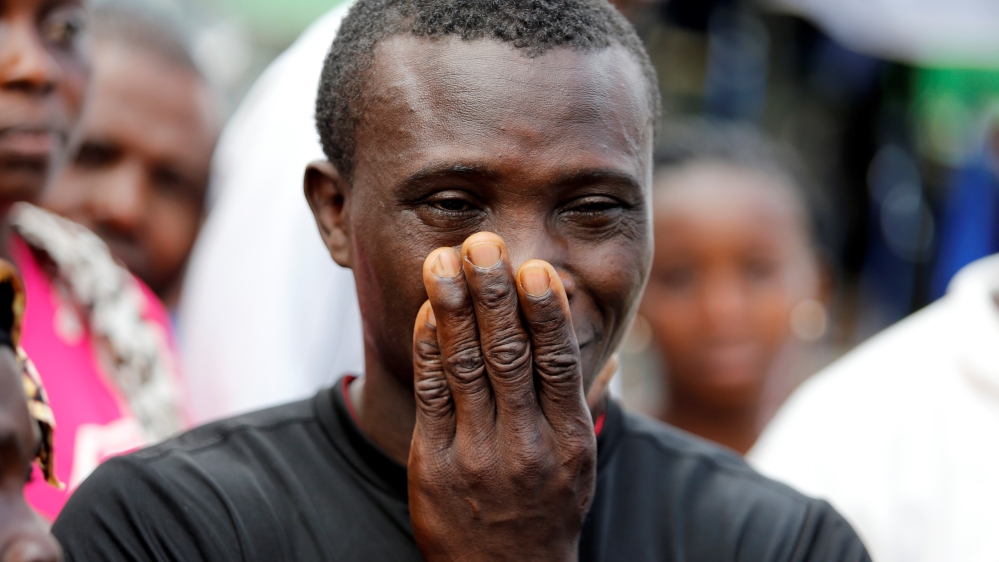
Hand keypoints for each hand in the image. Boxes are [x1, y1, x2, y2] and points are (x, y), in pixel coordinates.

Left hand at [408, 232, 596, 561]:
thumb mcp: (579, 465)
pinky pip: (431, 397)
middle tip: (482, 243)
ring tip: (443, 260)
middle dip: (494, 294)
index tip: (536, 266)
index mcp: (567, 439)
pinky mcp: (434, 465)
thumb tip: (611, 353)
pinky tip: (425, 312)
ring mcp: (477, 455)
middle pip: (509, 356)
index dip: (546, 313)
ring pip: (465, 369)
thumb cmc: (545, 511)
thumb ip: (585, 405)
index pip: (558, 363)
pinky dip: (427, 350)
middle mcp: (526, 445)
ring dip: (453, 309)